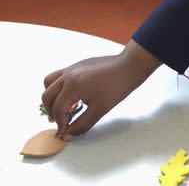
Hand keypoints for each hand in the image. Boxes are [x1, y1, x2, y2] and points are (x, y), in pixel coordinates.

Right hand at [41, 39, 160, 138]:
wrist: (129, 66)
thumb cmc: (116, 87)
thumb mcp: (99, 110)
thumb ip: (81, 125)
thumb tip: (67, 135)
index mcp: (72, 85)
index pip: (57, 109)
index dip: (60, 124)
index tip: (65, 131)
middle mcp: (68, 74)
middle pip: (47, 96)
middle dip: (51, 112)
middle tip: (62, 121)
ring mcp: (72, 67)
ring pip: (49, 82)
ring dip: (51, 97)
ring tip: (62, 107)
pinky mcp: (77, 65)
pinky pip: (59, 75)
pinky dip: (58, 87)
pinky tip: (71, 96)